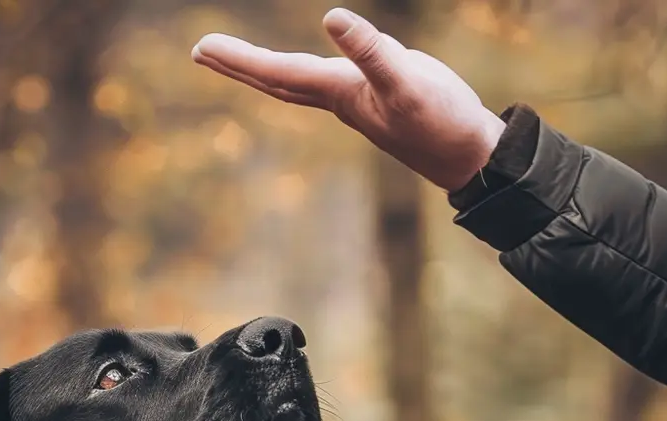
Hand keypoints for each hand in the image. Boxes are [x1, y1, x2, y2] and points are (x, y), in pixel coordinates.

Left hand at [192, 7, 506, 192]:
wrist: (466, 155)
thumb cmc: (440, 121)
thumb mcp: (407, 81)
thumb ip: (371, 51)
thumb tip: (332, 18)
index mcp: (339, 92)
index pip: (277, 71)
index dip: (240, 58)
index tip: (202, 48)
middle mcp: (337, 98)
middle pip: (275, 79)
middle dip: (237, 65)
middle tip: (200, 51)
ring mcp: (353, 99)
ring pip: (295, 81)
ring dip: (261, 69)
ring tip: (235, 58)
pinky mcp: (372, 95)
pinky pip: (321, 78)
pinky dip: (301, 69)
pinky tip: (300, 66)